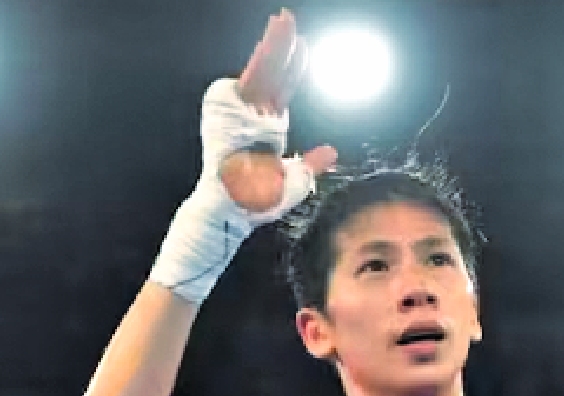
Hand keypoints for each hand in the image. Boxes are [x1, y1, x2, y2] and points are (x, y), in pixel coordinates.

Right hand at [222, 9, 337, 212]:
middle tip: (290, 17)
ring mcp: (242, 110)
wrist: (232, 208)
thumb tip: (331, 152)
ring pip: (264, 69)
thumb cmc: (257, 201)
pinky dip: (265, 58)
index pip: (282, 89)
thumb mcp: (294, 182)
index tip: (305, 46)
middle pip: (273, 72)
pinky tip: (275, 40)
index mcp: (266, 127)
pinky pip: (254, 78)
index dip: (293, 67)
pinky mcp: (231, 108)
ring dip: (275, 43)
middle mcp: (254, 114)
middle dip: (282, 44)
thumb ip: (310, 164)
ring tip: (285, 19)